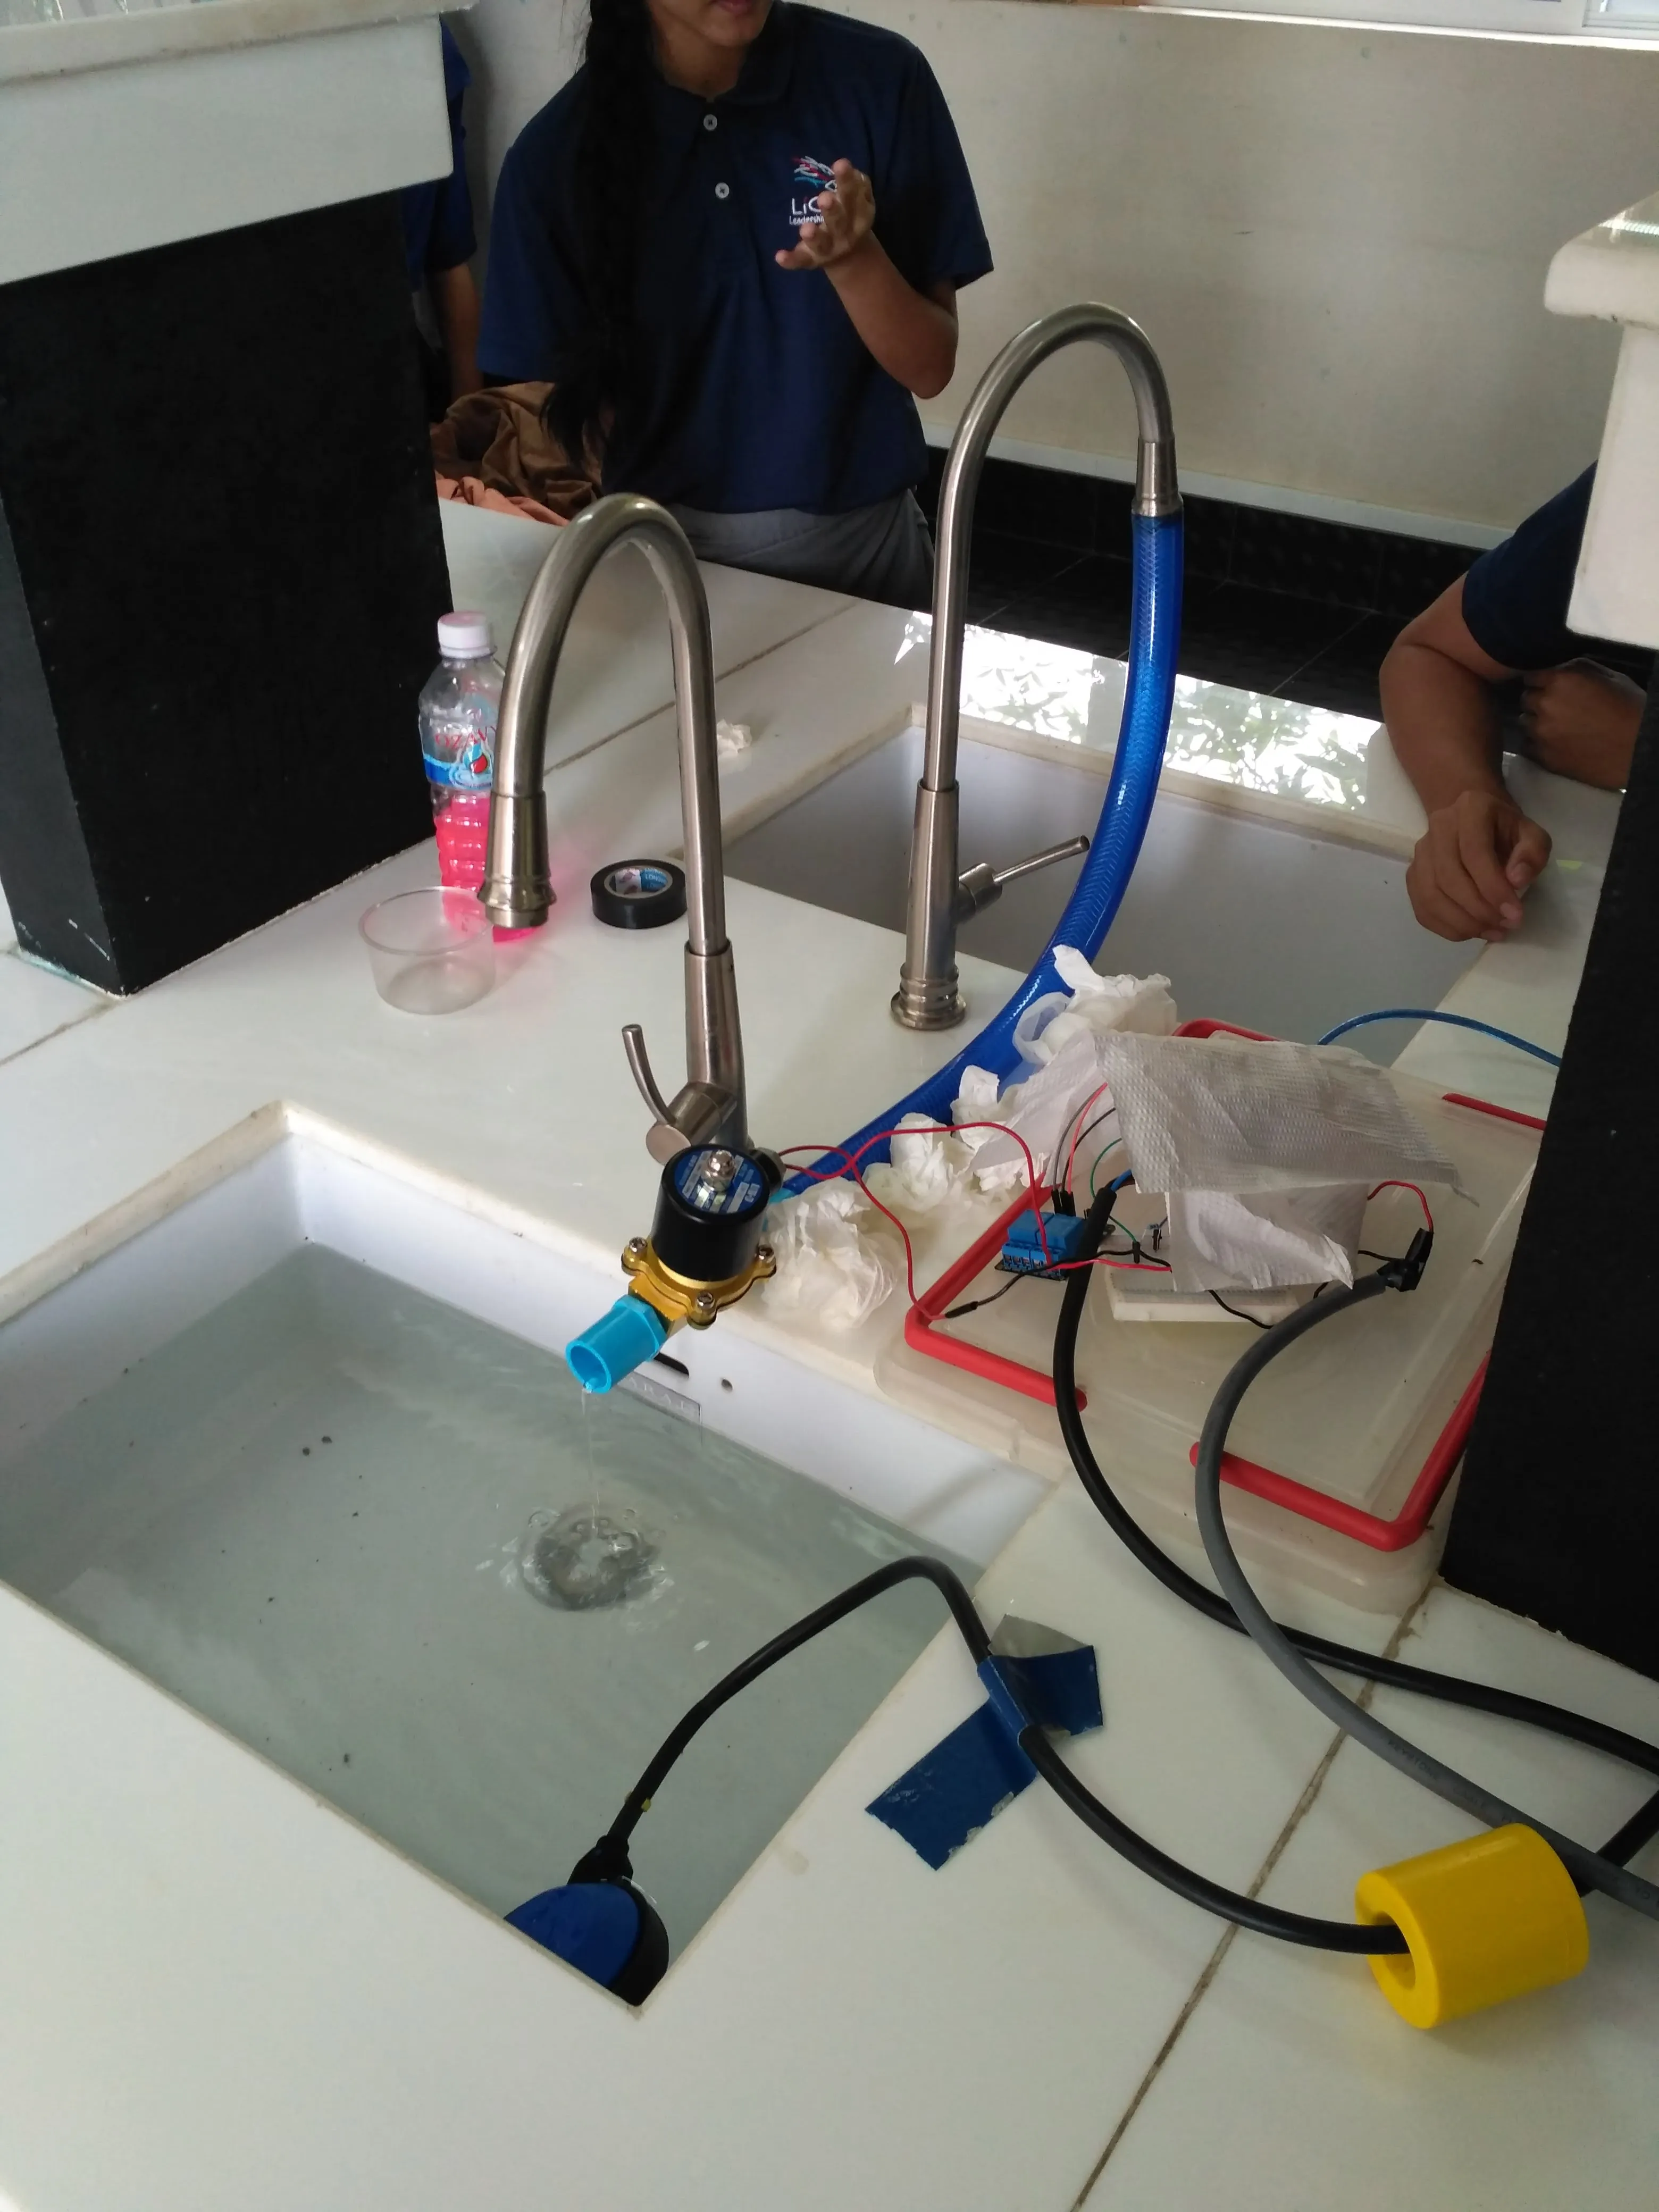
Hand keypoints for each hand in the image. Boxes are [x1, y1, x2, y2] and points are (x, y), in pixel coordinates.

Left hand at [775, 159, 874, 273]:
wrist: (850, 255)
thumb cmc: (849, 216)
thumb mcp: (859, 202)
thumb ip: (858, 187)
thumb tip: (852, 171)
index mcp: (858, 217)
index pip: (853, 196)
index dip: (848, 181)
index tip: (840, 163)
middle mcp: (844, 234)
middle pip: (839, 221)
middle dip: (832, 210)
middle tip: (824, 198)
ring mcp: (827, 249)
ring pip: (821, 244)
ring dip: (814, 237)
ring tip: (805, 229)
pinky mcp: (811, 260)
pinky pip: (800, 261)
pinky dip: (790, 261)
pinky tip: (779, 256)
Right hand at [1406, 788, 1551, 941]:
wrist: (1476, 823)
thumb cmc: (1507, 832)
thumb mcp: (1532, 835)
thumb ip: (1531, 854)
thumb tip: (1516, 880)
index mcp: (1470, 810)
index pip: (1474, 853)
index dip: (1493, 888)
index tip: (1514, 914)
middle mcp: (1438, 827)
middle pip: (1448, 877)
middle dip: (1478, 910)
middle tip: (1505, 926)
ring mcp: (1420, 852)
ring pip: (1431, 896)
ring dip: (1462, 923)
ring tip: (1491, 932)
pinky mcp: (1412, 874)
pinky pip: (1422, 908)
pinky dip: (1446, 928)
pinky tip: (1470, 932)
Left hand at [1518, 658, 1641, 790]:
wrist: (1638, 748)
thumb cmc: (1629, 708)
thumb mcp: (1607, 676)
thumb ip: (1576, 669)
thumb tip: (1556, 667)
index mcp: (1560, 680)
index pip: (1531, 676)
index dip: (1540, 681)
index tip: (1548, 686)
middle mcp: (1545, 704)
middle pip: (1525, 699)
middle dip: (1537, 701)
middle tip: (1556, 708)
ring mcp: (1541, 732)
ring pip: (1524, 722)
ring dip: (1535, 722)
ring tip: (1556, 726)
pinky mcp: (1543, 757)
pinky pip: (1526, 746)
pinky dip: (1536, 743)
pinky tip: (1555, 742)